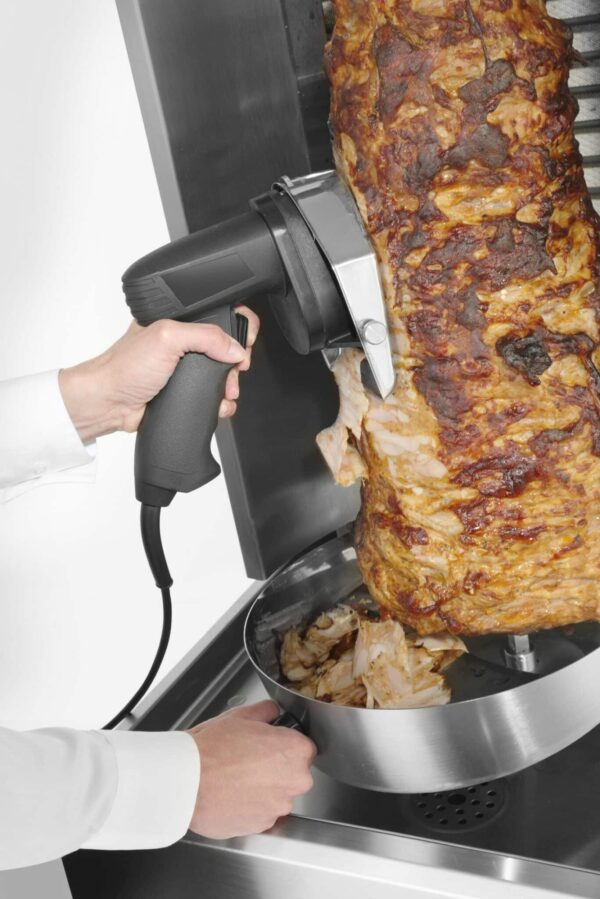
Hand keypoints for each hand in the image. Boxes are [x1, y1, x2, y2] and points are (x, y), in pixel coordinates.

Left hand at [59, 306, 259, 442]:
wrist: (109, 403)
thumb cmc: (125, 367)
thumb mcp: (167, 338)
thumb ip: (205, 336)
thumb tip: (235, 348)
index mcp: (178, 320)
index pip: (218, 314)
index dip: (238, 326)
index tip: (244, 341)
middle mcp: (182, 342)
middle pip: (226, 346)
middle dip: (236, 361)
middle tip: (236, 369)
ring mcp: (184, 368)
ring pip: (222, 373)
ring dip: (230, 384)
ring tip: (226, 391)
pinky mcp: (184, 391)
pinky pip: (212, 395)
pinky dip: (220, 402)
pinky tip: (218, 404)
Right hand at [187, 700, 315, 838]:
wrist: (186, 782)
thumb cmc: (212, 748)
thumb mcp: (240, 716)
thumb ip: (265, 712)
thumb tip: (271, 712)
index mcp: (294, 750)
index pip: (304, 747)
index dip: (285, 744)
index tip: (270, 745)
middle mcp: (294, 780)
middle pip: (295, 773)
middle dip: (277, 768)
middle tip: (250, 760)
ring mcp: (279, 806)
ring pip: (278, 795)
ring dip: (265, 789)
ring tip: (237, 779)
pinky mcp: (262, 825)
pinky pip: (263, 813)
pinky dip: (252, 807)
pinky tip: (232, 795)